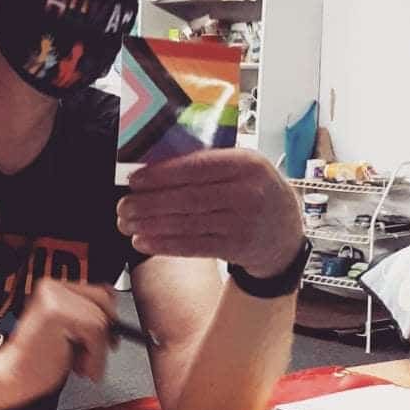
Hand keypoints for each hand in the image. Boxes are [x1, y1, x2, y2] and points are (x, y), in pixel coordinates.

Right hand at [0, 279, 117, 409]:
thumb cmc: (36, 360)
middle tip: (96, 355)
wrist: (9, 377)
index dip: (108, 315)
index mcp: (52, 287)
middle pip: (102, 300)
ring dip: (98, 350)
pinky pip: (95, 332)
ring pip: (100, 319)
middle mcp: (51, 287)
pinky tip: (80, 368)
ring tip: (81, 365)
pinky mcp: (56, 313)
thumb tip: (113, 308)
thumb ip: (84, 316)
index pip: (97, 291)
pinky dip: (95, 356)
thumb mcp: (66, 331)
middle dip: (106, 331)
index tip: (109, 336)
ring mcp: (52, 298)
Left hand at [117, 149, 303, 277]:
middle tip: (123, 206)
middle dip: (148, 203)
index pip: (196, 167)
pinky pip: (192, 246)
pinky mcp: (237, 248)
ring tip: (127, 223)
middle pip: (187, 198)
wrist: (286, 232)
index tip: (135, 180)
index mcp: (245, 164)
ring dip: (150, 225)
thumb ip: (208, 162)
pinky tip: (143, 242)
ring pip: (186, 223)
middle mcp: (246, 193)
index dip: (161, 174)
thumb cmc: (255, 191)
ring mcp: (243, 223)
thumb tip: (154, 164)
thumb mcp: (243, 167)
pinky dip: (164, 245)